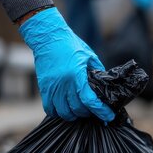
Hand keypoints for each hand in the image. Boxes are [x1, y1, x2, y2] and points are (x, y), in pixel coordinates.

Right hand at [19, 7, 114, 121]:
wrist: (47, 36)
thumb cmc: (70, 44)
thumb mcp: (89, 55)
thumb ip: (97, 71)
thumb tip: (105, 84)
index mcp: (76, 75)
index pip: (90, 100)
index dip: (101, 111)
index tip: (108, 117)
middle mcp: (63, 83)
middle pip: (77, 109)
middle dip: (87, 112)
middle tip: (92, 109)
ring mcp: (52, 87)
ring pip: (63, 112)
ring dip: (73, 114)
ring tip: (78, 109)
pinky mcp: (44, 88)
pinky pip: (49, 109)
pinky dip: (58, 112)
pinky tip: (64, 108)